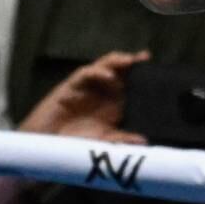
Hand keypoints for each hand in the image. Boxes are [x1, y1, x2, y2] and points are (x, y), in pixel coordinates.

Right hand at [18, 50, 149, 143]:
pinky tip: (109, 76)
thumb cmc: (74, 142)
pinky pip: (85, 74)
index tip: (157, 70)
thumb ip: (121, 140)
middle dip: (130, 62)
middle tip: (144, 59)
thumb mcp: (103, 142)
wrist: (47, 145)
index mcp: (112, 102)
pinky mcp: (70, 86)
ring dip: (116, 62)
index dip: (141, 75)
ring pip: (103, 67)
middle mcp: (100, 92)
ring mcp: (85, 87)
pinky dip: (97, 72)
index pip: (129, 83)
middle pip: (118, 70)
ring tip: (129, 61)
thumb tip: (143, 141)